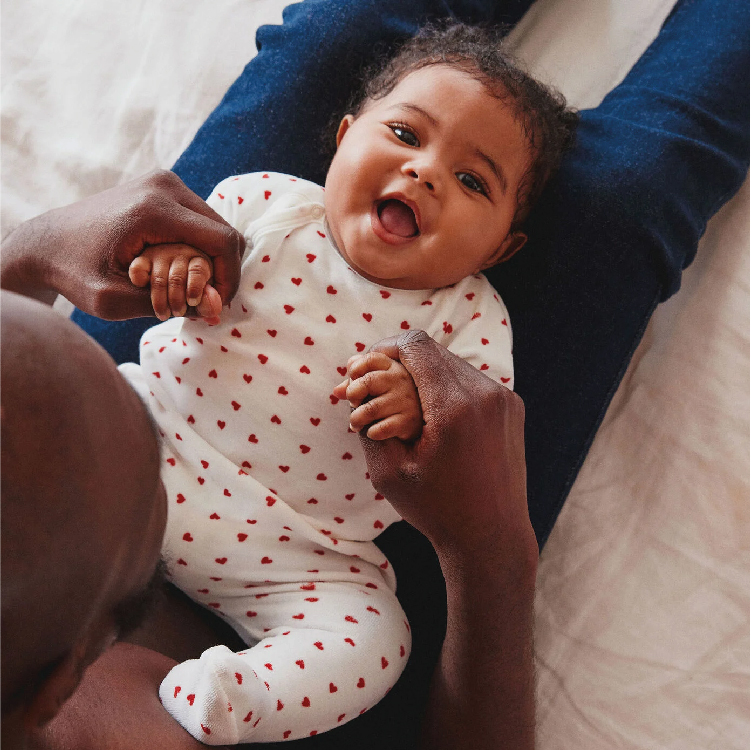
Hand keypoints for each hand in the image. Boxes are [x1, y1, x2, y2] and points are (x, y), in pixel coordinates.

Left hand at [1, 170, 242, 319]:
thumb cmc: (74, 273)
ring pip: (215, 225)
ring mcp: (164, 181)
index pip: (222, 241)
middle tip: (210, 301)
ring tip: (197, 288)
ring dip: (214, 258)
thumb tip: (217, 310)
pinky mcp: (162, 186)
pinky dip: (202, 247)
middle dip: (224, 270)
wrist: (47, 242)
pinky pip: (200, 219)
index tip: (218, 304)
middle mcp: (164, 186)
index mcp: (154, 209)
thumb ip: (169, 305)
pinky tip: (186, 269)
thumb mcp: (114, 301)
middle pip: (225, 231)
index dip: (229, 277)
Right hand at [129, 245, 219, 321]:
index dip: (195, 289)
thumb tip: (214, 314)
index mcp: (200, 260)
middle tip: (177, 313)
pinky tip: (144, 290)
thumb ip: (208, 305)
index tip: (192, 302)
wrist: (170, 283)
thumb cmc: (193, 291)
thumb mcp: (203, 298)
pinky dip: (139, 281)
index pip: (198, 270)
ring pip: (159, 279)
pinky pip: (138, 269)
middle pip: (177, 278)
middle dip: (177, 300)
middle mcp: (180, 254)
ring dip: (160, 300)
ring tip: (163, 315)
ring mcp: (160, 255)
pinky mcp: (142, 260)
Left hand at [333, 351, 423, 440]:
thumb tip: (336, 391)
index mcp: (393, 367)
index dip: (355, 369)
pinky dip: (372, 433)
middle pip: (367, 382)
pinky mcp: (408, 422)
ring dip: (356, 419)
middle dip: (353, 394)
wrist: (423, 420)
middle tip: (354, 403)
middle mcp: (401, 380)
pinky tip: (372, 433)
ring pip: (369, 409)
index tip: (353, 381)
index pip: (370, 359)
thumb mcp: (378, 385)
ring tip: (355, 424)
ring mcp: (406, 401)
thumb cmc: (393, 398)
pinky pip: (380, 429)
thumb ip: (356, 383)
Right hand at [355, 330, 531, 557]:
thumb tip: (355, 389)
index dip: (383, 347)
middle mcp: (485, 394)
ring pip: (452, 362)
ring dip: (423, 373)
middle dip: (399, 361)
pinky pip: (471, 381)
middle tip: (375, 383)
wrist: (492, 538)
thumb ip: (367, 423)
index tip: (364, 367)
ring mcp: (504, 399)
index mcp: (453, 406)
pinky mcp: (512, 407)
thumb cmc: (436, 509)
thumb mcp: (387, 471)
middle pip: (432, 350)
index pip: (414, 345)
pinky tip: (430, 413)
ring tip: (400, 400)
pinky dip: (445, 386)